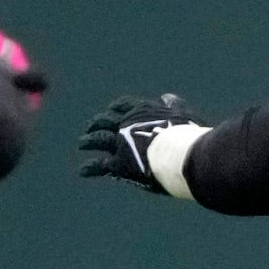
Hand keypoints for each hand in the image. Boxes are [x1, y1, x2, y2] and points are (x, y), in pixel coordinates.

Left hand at [79, 93, 203, 191]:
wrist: (180, 154)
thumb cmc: (186, 135)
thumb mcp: (182, 114)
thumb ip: (174, 105)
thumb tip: (167, 97)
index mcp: (142, 111)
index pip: (124, 105)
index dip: (116, 107)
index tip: (111, 110)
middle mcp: (127, 124)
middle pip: (106, 120)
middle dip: (97, 123)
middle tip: (91, 126)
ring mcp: (120, 143)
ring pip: (98, 138)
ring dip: (89, 140)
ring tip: (82, 143)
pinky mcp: (119, 162)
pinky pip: (100, 165)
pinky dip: (90, 167)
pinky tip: (83, 171)